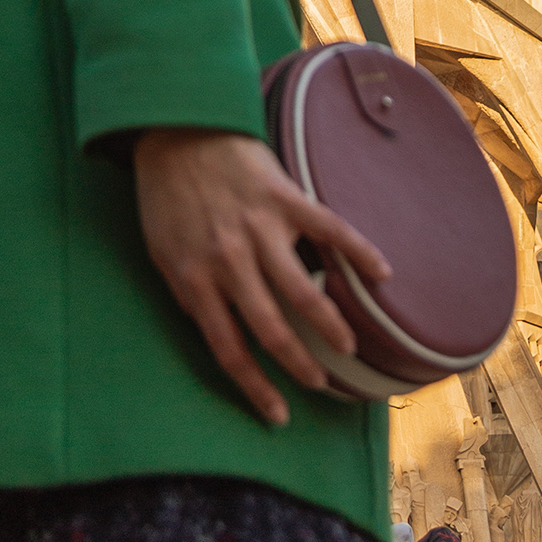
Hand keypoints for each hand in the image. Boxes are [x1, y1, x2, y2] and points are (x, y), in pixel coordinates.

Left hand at [133, 127, 392, 426]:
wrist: (175, 127)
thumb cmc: (166, 193)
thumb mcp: (161, 250)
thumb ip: (188, 290)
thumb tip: (211, 327)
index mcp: (195, 279)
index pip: (228, 349)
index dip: (254, 388)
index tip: (277, 414)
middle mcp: (229, 261)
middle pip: (271, 329)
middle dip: (299, 364)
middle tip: (321, 383)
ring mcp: (259, 230)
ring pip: (303, 292)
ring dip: (330, 324)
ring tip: (349, 346)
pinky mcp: (284, 198)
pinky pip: (329, 230)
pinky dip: (359, 252)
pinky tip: (381, 272)